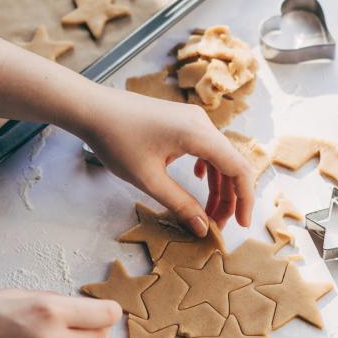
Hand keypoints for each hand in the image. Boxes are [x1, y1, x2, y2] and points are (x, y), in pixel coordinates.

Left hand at [77, 87, 254, 235]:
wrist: (92, 109)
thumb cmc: (116, 140)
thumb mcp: (148, 179)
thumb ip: (179, 204)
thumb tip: (202, 228)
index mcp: (198, 134)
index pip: (238, 169)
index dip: (245, 199)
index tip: (241, 225)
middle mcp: (201, 123)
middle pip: (230, 164)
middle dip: (228, 198)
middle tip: (217, 226)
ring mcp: (192, 119)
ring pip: (218, 157)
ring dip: (216, 186)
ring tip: (206, 212)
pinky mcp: (182, 120)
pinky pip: (205, 147)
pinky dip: (207, 169)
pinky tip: (198, 180)